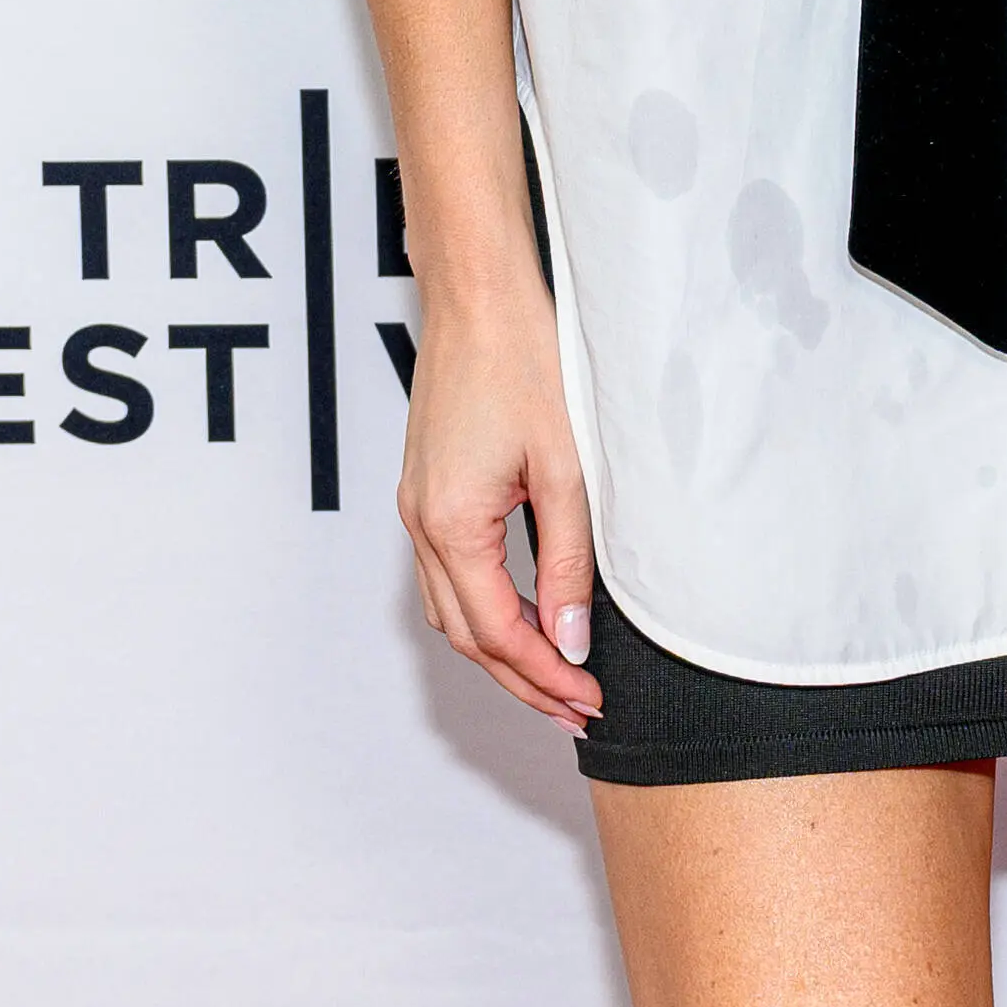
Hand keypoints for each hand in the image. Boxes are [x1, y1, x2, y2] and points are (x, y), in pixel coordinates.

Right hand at [400, 286, 600, 733]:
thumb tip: (571, 638)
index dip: (545, 676)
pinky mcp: (426, 489)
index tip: (590, 700)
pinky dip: (485, 608)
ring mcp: (416, 507)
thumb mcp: (564, 470)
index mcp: (450, 524)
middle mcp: (420, 524)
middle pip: (468, 636)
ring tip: (557, 675)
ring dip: (502, 650)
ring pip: (451, 610)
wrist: (478, 297)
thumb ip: (567, 559)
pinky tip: (526, 612)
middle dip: (523, 680)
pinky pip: (447, 574)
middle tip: (578, 710)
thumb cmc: (524, 363)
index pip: (498, 633)